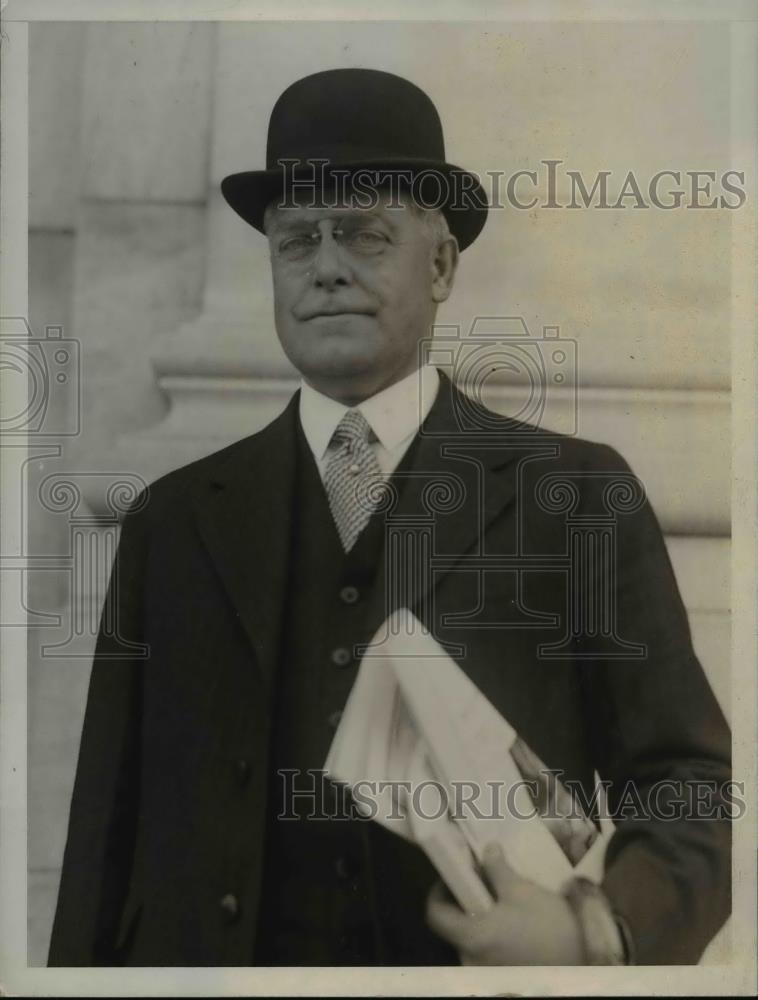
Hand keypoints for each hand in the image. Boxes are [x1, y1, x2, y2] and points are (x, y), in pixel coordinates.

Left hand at [426, 842, 584, 965]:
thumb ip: (498, 870)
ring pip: (474, 934)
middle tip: (480, 877)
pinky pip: (490, 945)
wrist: (582, 965)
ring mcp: (489, 967)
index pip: (433, 915)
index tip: (455, 874)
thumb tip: (486, 850)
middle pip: (454, 924)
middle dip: (465, 899)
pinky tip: (512, 914)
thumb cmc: (545, 927)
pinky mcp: (506, 971)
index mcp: (470, 936)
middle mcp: (471, 956)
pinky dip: (494, 927)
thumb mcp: (521, 891)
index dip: (438, 891)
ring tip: (499, 892)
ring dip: (481, 913)